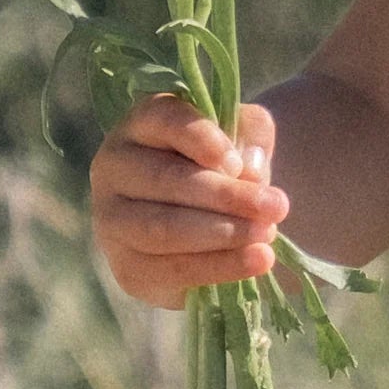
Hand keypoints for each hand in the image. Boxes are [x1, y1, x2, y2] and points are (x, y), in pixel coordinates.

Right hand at [91, 91, 288, 307]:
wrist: (203, 226)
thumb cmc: (221, 169)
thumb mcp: (243, 138)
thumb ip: (251, 136)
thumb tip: (250, 170)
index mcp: (142, 124)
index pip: (163, 119)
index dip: (200, 139)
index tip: (237, 164)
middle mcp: (114, 167)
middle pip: (166, 179)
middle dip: (226, 196)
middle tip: (277, 207)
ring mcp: (111, 219)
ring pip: (164, 228)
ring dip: (222, 233)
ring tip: (268, 234)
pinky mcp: (126, 266)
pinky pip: (171, 269)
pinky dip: (218, 266)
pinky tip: (257, 260)